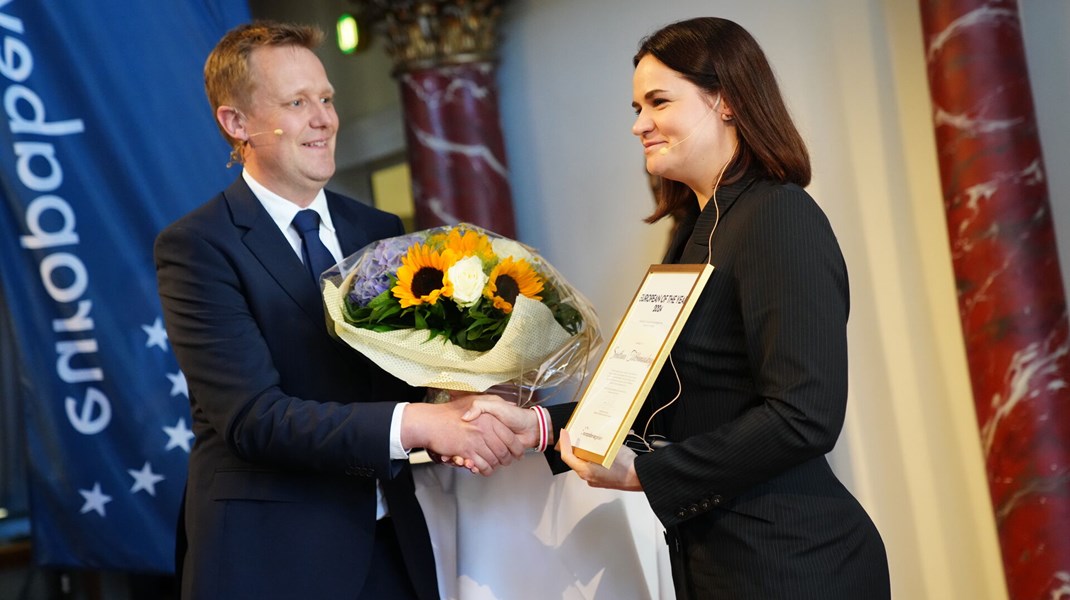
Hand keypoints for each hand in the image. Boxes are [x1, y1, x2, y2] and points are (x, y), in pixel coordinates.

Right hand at [401, 395, 524, 475]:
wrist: (430, 422)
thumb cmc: (449, 412)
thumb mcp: (473, 400)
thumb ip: (492, 403)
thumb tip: (511, 405)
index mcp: (489, 417)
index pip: (510, 437)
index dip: (517, 447)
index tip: (519, 452)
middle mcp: (485, 429)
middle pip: (504, 451)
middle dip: (508, 459)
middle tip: (508, 462)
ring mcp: (475, 441)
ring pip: (494, 459)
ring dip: (496, 466)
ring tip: (496, 466)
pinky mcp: (466, 451)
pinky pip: (482, 465)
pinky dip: (485, 470)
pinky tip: (484, 469)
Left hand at [558, 429, 642, 490]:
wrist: (639, 478)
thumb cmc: (626, 467)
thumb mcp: (609, 449)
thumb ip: (597, 444)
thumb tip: (592, 436)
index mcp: (586, 471)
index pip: (567, 456)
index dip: (564, 443)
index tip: (564, 433)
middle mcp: (588, 477)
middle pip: (575, 459)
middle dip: (575, 446)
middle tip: (576, 434)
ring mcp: (595, 480)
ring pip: (584, 463)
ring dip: (585, 451)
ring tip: (589, 440)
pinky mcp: (602, 480)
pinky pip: (593, 466)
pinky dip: (594, 457)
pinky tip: (601, 449)